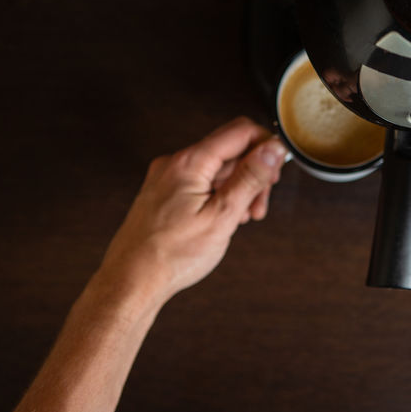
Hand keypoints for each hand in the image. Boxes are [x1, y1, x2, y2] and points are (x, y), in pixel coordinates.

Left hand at [98, 117, 287, 303]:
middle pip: (230, 151)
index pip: (240, 131)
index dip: (266, 145)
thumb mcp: (222, 216)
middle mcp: (175, 163)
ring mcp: (168, 177)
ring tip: (243, 218)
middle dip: (253, 174)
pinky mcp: (165, 192)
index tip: (278, 167)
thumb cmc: (171, 256)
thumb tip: (272, 149)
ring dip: (238, 188)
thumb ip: (250, 178)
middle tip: (259, 205)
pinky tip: (224, 219)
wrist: (132, 280)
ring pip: (217, 168)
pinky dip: (220, 195)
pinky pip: (202, 182)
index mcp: (189, 163)